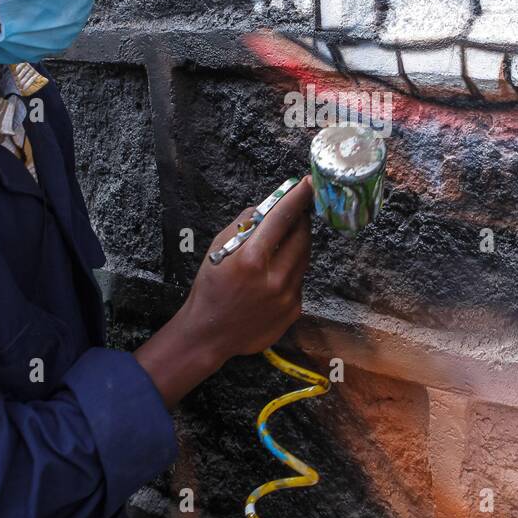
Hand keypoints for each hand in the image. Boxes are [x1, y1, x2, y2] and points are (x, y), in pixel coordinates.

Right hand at [183, 175, 314, 361]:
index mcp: (251, 259)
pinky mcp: (294, 310)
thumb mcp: (217, 250)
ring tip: (283, 242)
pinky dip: (292, 270)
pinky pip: (300, 280)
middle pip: (302, 236)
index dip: (298, 197)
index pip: (283, 218)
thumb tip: (268, 207)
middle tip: (297, 211)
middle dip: (301, 220)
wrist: (210, 334)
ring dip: (298, 244)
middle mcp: (274, 278)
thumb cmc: (210, 288)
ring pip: (304, 258)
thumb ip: (244, 225)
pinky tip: (274, 274)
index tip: (308, 183)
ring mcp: (287, 296)